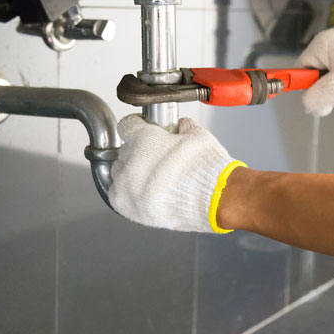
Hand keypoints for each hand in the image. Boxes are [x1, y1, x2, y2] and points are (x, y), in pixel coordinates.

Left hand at [109, 114, 241, 232]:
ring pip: (119, 172)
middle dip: (138, 151)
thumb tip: (182, 126)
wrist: (214, 199)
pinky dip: (128, 192)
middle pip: (125, 150)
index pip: (127, 126)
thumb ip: (184, 127)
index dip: (137, 126)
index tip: (143, 128)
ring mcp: (127, 186)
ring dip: (131, 172)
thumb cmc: (206, 168)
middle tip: (155, 156)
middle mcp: (131, 162)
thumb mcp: (199, 135)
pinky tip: (144, 191)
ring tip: (151, 176)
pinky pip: (118, 195)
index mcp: (144, 140)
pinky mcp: (128, 207)